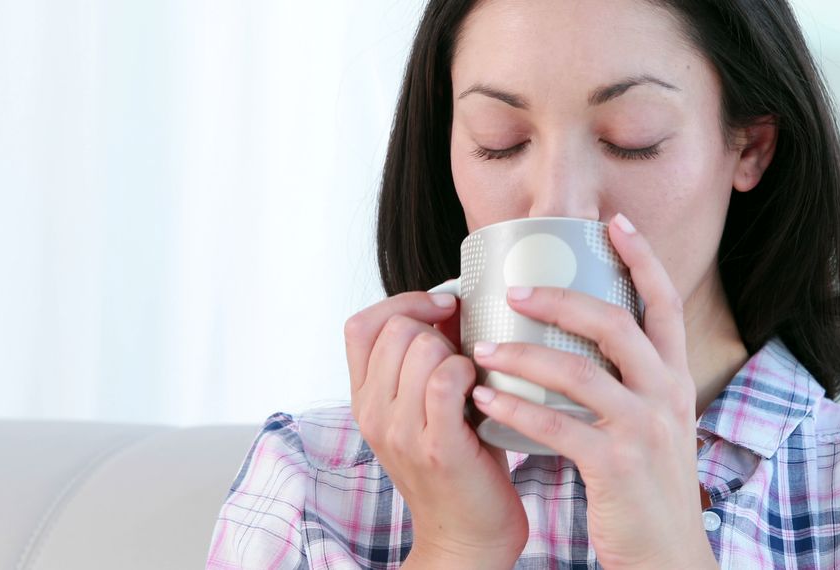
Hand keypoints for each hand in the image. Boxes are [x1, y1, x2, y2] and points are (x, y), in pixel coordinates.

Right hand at [344, 291, 527, 563]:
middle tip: (461, 352)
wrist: (466, 536)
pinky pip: (444, 380)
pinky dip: (467, 371)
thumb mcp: (424, 407)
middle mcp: (372, 413)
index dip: (403, 302)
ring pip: (420, 348)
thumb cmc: (459, 464)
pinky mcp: (435, 447)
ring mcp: (399, 431)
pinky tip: (479, 390)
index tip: (442, 307)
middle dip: (436, 327)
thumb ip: (426, 359)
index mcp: (364, 399)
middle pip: (394, 328)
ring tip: (470, 378)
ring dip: (455, 351)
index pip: (360, 324)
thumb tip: (454, 302)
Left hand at [467, 214, 717, 568]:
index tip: (612, 221)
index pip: (665, 304)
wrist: (668, 557)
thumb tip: (576, 346)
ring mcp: (645, 429)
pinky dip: (516, 409)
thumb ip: (627, 385)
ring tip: (482, 346)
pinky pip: (559, 426)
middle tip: (515, 289)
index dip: (642, 258)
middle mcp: (667, 395)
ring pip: (581, 371)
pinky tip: (482, 399)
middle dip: (563, 299)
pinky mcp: (617, 466)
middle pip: (618, 323)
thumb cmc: (647, 489)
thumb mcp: (653, 426)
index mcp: (674, 380)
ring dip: (524, 354)